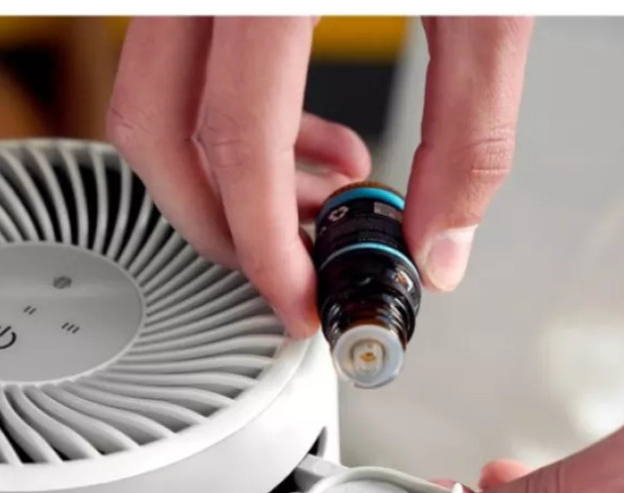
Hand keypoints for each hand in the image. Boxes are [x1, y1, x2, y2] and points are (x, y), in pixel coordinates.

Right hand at [107, 17, 534, 336]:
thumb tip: (438, 237)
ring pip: (152, 103)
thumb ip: (470, 128)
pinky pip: (182, 65)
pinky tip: (316, 143)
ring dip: (224, 183)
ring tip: (317, 205)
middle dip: (218, 227)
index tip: (297, 296)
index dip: (261, 244)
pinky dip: (237, 127)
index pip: (234, 141)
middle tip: (285, 269)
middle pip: (156, 133)